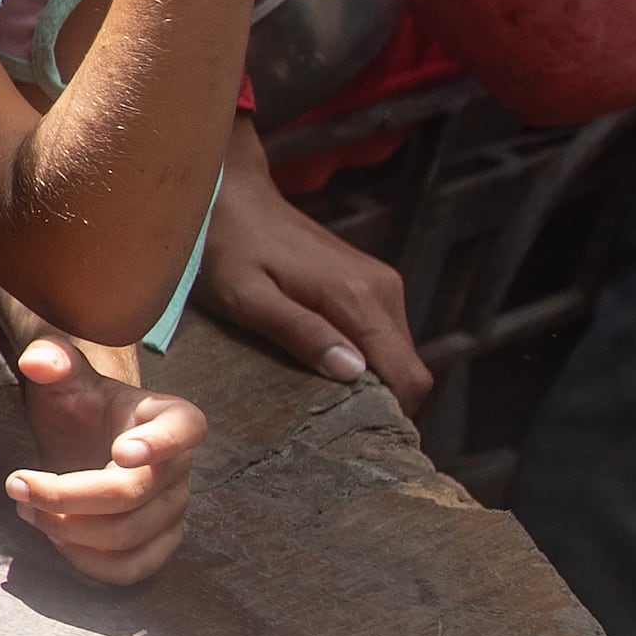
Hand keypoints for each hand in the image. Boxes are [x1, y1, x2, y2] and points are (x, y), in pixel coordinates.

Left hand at [7, 335, 205, 584]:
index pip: (183, 430)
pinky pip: (133, 569)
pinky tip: (54, 539)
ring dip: (68, 530)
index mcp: (169, 417)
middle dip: (66, 496)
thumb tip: (38, 360)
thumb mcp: (64, 375)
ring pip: (128, 537)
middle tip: (16, 484)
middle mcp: (181, 467)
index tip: (119, 452)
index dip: (158, 444)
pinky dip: (89, 563)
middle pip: (132, 494)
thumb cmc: (80, 404)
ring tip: (27, 507)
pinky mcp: (159, 542)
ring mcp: (174, 509)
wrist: (87, 439)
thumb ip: (53, 358)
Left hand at [194, 130, 431, 409]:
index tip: (359, 441)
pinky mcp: (369, 282)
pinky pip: (382, 335)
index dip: (393, 415)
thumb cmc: (227, 246)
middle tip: (335, 430)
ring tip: (326, 404)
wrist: (230, 193)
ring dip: (372, 382)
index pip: (407, 375)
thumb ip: (300, 331)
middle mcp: (383, 290)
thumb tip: (353, 372)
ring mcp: (380, 283)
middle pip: (408, 369)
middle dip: (382, 403)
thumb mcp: (248, 297)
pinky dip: (365, 360)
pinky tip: (326, 371)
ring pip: (397, 354)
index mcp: (359, 298)